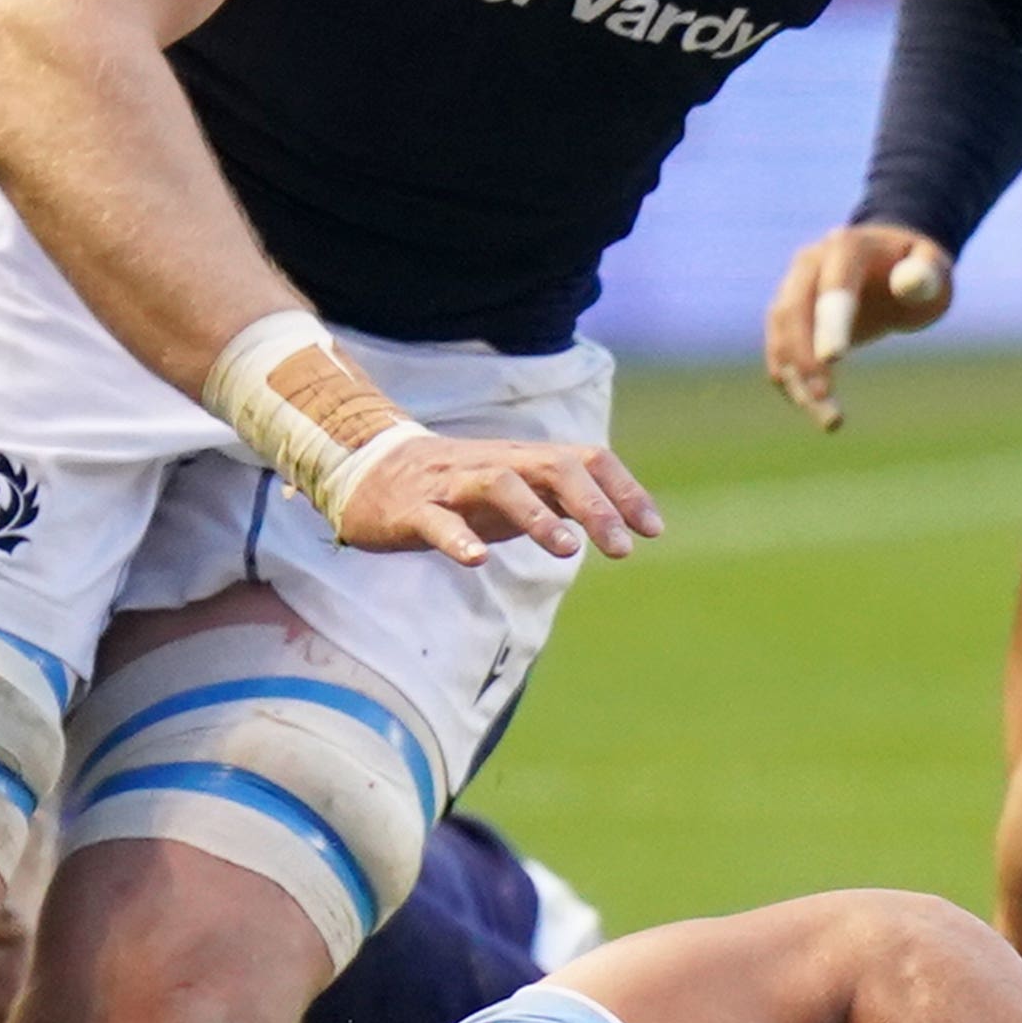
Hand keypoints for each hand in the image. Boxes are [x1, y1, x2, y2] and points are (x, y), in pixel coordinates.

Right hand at [330, 431, 662, 565]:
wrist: (368, 470)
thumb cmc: (457, 488)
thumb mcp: (519, 491)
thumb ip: (563, 500)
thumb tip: (621, 520)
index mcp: (526, 462)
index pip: (587, 460)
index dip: (624, 491)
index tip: (653, 530)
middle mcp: (497, 465)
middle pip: (553, 467)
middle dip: (593, 505)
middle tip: (622, 549)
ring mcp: (453, 485)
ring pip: (500, 484)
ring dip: (537, 516)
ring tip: (566, 549)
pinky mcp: (412, 510)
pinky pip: (437, 521)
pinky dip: (458, 539)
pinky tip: (477, 562)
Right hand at [761, 222, 953, 431]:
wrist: (888, 262)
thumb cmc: (917, 269)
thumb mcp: (933, 267)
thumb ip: (926, 273)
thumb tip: (910, 284)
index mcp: (848, 246)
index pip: (834, 283)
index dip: (831, 319)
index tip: (834, 359)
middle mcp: (810, 265)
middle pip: (793, 310)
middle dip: (804, 357)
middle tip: (825, 400)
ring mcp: (793, 290)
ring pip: (781, 336)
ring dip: (797, 381)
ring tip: (831, 421)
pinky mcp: (788, 319)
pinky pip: (779, 352)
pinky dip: (792, 383)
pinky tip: (817, 411)